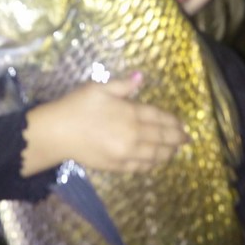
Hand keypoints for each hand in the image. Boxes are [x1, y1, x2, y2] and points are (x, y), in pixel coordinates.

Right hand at [21, 71, 188, 174]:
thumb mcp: (99, 88)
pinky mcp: (116, 166)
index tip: (183, 125)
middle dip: (177, 138)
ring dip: (168, 153)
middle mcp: (133, 135)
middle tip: (187, 140)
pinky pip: (140, 167)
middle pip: (162, 138)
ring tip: (175, 151)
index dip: (173, 122)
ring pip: (155, 155)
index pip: (160, 118)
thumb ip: (122, 86)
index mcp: (131, 113)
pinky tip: (156, 162)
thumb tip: (140, 77)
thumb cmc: (77, 106)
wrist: (57, 132)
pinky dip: (152, 165)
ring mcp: (126, 153)